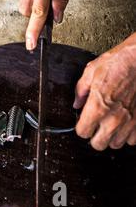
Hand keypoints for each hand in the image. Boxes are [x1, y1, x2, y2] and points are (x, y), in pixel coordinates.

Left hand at [74, 33, 135, 149]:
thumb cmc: (118, 62)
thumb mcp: (91, 72)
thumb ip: (81, 90)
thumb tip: (77, 102)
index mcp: (97, 107)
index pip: (82, 132)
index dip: (81, 127)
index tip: (83, 121)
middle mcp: (114, 118)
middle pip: (98, 144)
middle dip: (94, 136)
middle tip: (96, 125)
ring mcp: (130, 122)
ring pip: (116, 144)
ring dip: (111, 136)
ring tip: (111, 123)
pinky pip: (133, 140)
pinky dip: (128, 134)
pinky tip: (124, 123)